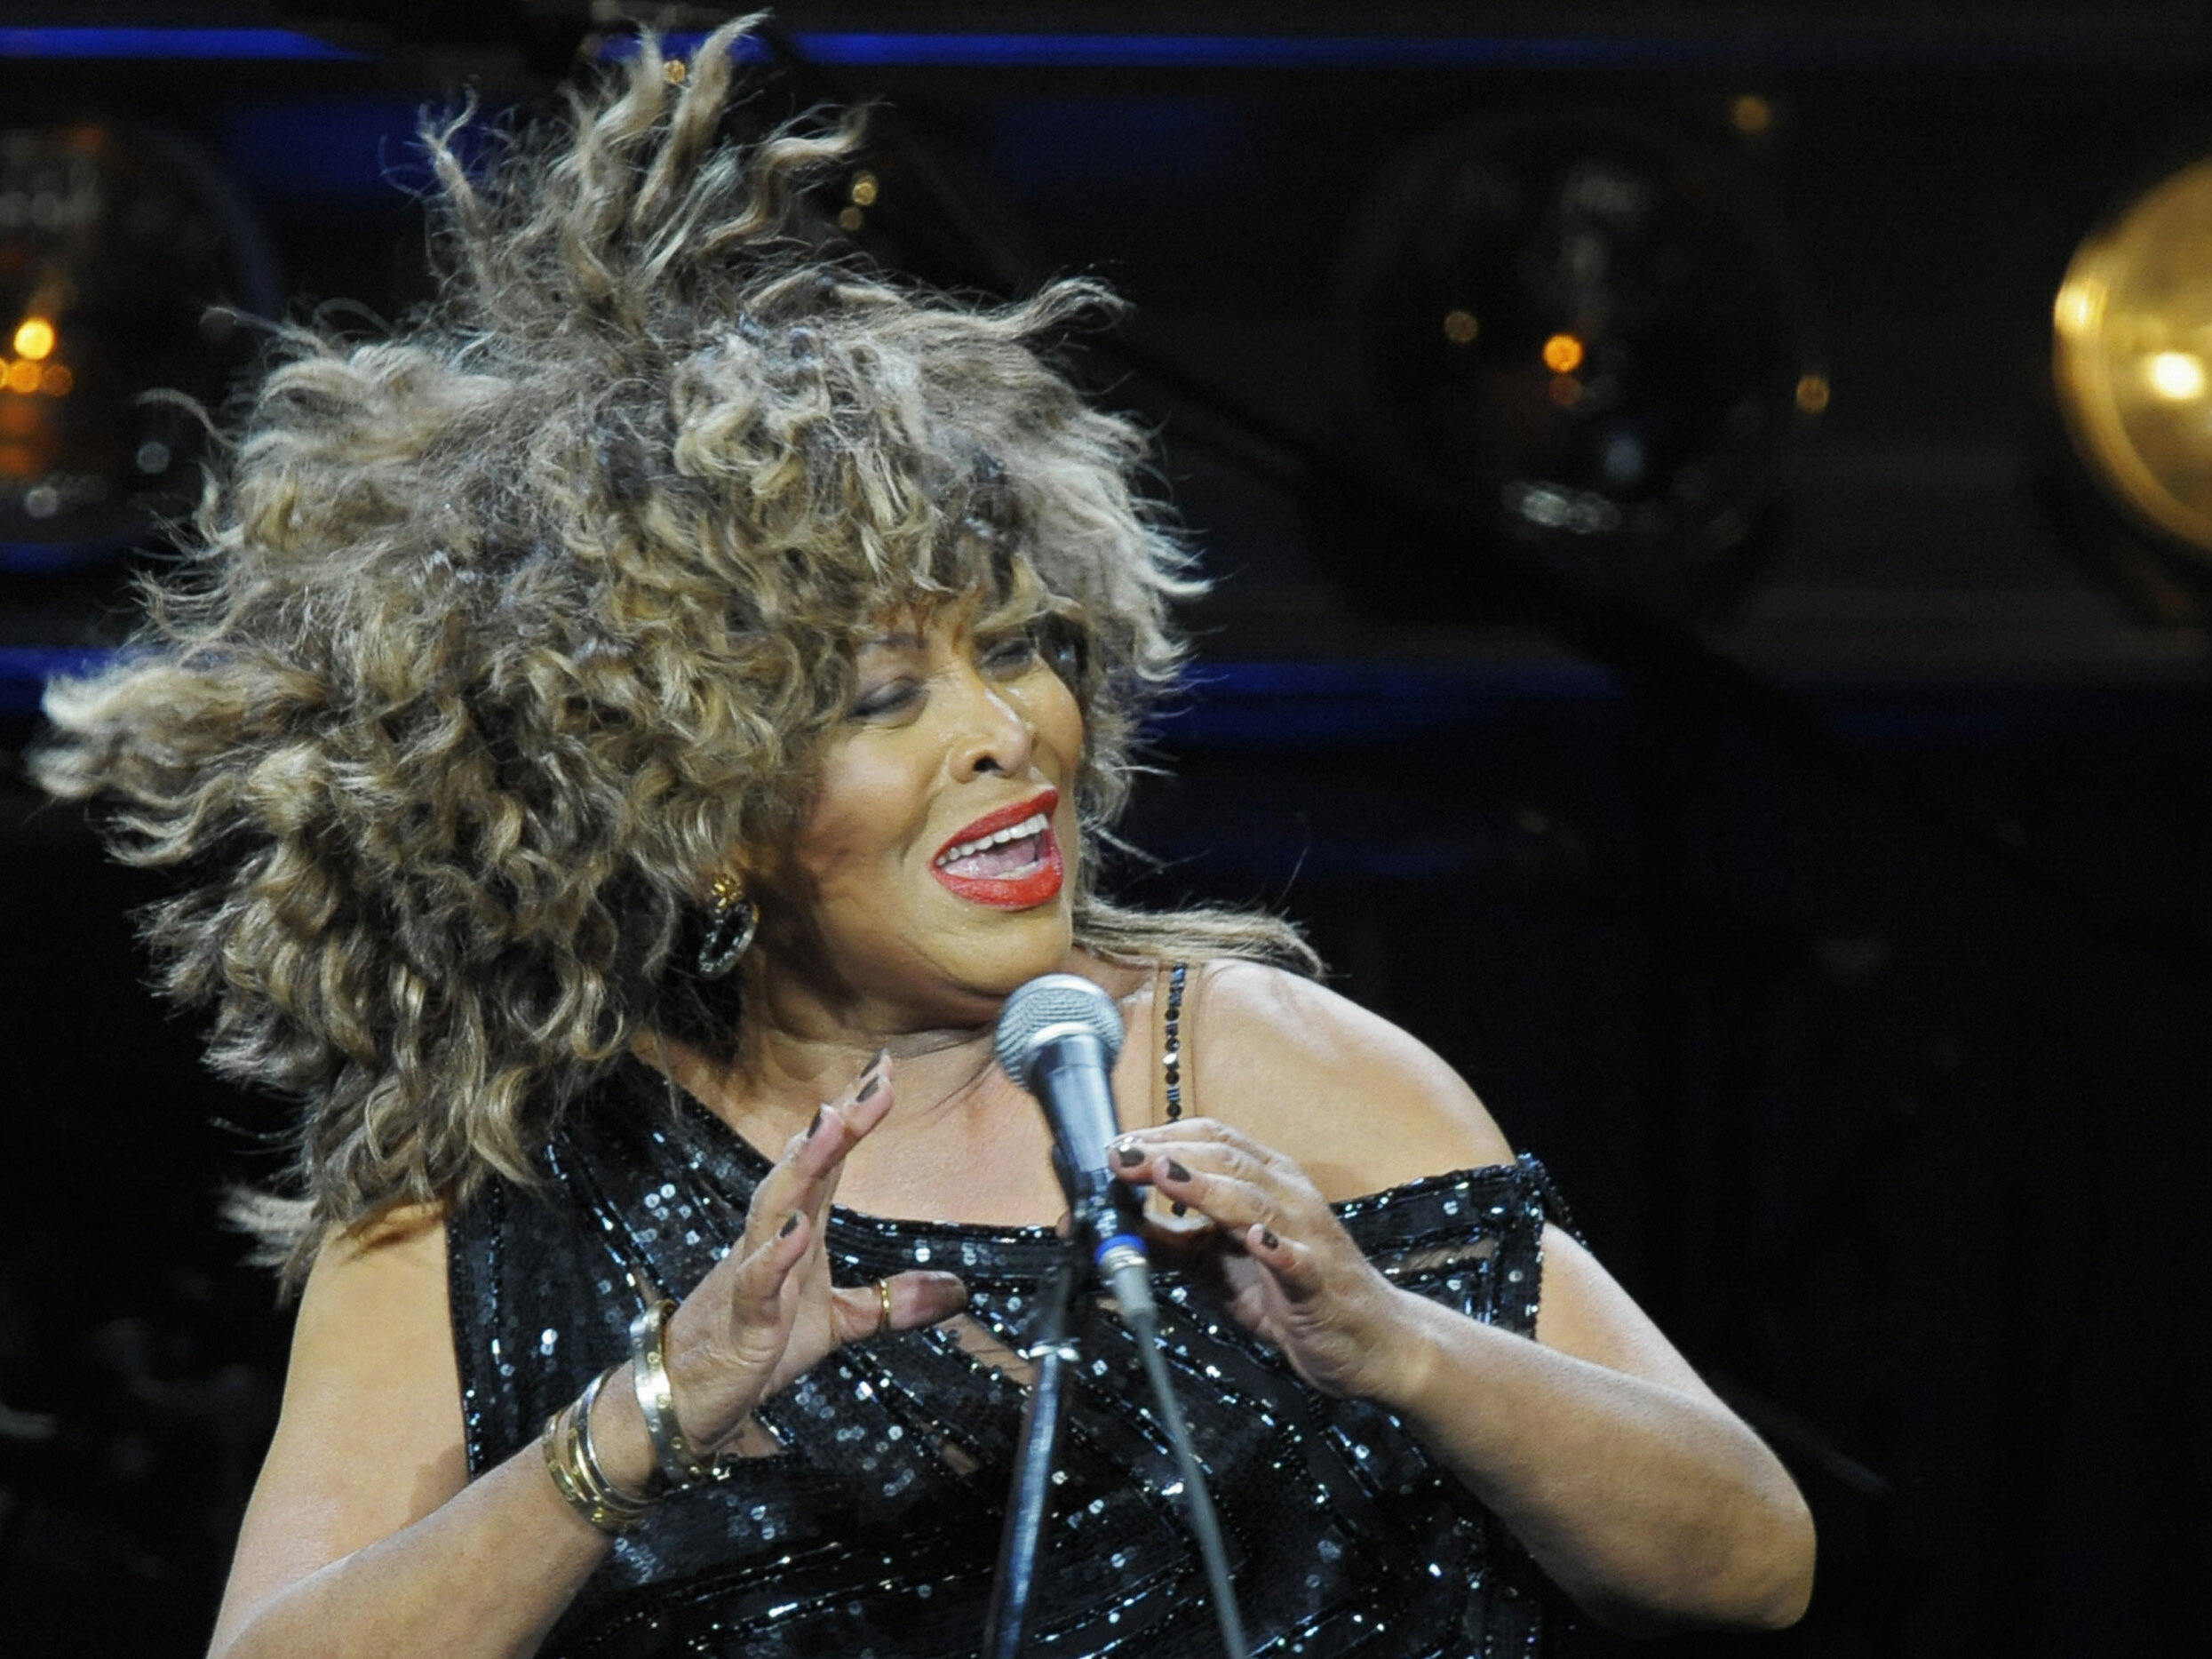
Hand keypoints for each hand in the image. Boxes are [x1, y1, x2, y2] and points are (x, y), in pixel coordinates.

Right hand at [661, 1054, 966, 1448]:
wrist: (686, 1397)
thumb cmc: (756, 1345)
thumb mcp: (838, 1323)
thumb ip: (891, 1303)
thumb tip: (959, 1289)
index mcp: (796, 1231)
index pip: (828, 1163)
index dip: (853, 1116)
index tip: (883, 1068)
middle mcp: (771, 1239)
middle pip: (804, 1169)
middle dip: (836, 1122)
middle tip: (873, 1078)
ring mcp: (752, 1274)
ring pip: (773, 1207)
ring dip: (803, 1165)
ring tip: (831, 1121)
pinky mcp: (742, 1320)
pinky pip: (756, 1282)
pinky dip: (774, 1255)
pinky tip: (796, 1231)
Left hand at [1110, 1118, 1426, 1403]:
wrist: (1372, 1343)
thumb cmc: (1293, 1296)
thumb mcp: (1220, 1267)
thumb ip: (1173, 1244)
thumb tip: (1115, 1226)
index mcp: (1268, 1183)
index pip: (1214, 1141)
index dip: (1164, 1137)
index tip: (1117, 1146)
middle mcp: (1290, 1197)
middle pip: (1229, 1161)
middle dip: (1172, 1154)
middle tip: (1122, 1156)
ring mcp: (1310, 1238)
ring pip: (1256, 1202)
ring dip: (1208, 1189)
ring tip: (1167, 1175)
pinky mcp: (1323, 1284)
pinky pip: (1299, 1262)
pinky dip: (1277, 1248)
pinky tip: (1255, 1239)